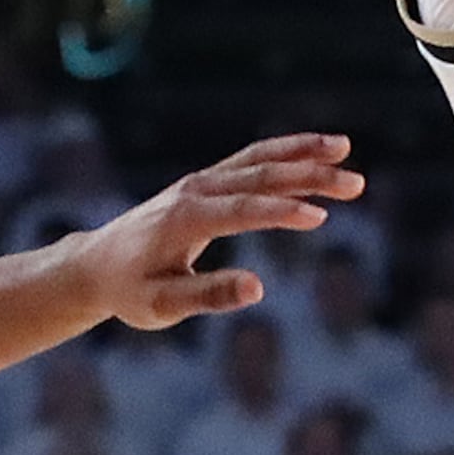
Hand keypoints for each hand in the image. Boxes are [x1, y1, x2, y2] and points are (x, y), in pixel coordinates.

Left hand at [68, 132, 364, 330]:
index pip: (243, 210)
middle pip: (260, 175)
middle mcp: (196, 190)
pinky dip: (285, 152)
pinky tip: (315, 153)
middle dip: (310, 176)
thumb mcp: (162, 306)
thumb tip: (257, 288)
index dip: (281, 213)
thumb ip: (208, 296)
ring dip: (303, 153)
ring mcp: (201, 182)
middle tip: (356, 183)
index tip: (321, 217)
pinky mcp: (206, 182)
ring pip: (259, 159)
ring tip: (345, 148)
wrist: (97, 264)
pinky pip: (251, 159)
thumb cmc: (130, 291)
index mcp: (186, 219)